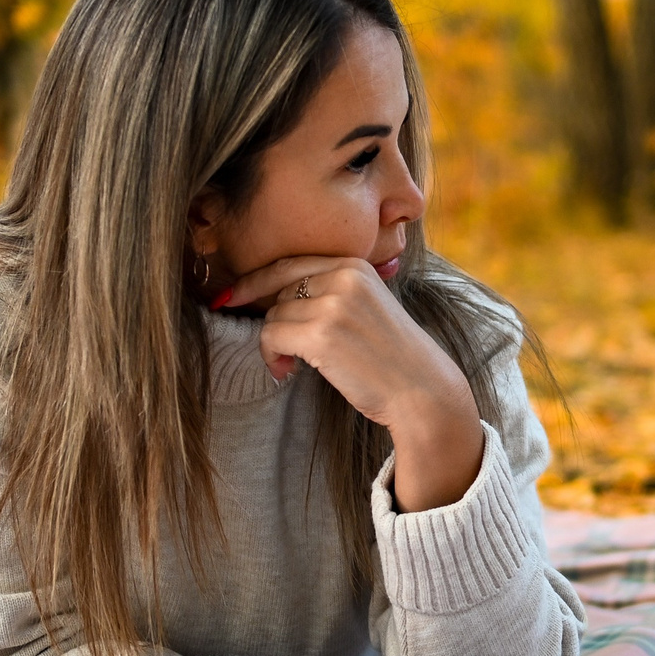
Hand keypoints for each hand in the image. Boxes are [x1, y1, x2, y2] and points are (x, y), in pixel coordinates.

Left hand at [223, 256, 484, 510]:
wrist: (422, 390)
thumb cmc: (393, 358)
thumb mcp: (368, 307)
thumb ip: (332, 293)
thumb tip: (273, 299)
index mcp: (355, 266)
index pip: (290, 264)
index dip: (256, 280)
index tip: (232, 295)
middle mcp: (344, 277)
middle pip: (278, 290)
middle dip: (269, 319)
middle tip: (276, 349)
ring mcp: (333, 305)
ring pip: (273, 315)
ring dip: (274, 343)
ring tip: (290, 364)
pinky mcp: (322, 335)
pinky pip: (271, 336)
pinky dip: (271, 356)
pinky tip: (286, 371)